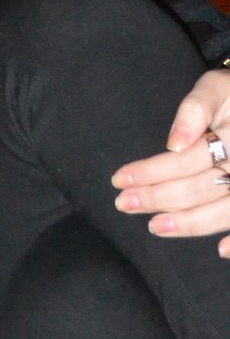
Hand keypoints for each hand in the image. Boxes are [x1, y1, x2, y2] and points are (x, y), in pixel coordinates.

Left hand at [114, 69, 229, 251]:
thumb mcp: (214, 89)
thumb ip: (195, 109)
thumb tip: (175, 143)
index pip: (188, 159)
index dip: (153, 171)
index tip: (120, 178)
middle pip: (202, 187)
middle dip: (160, 197)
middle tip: (124, 203)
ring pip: (225, 210)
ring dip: (190, 223)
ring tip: (156, 226)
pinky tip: (219, 250)